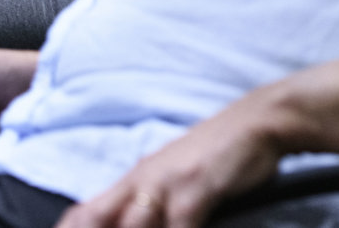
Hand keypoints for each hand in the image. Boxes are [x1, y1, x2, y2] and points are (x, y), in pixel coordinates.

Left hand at [55, 93, 285, 227]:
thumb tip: (126, 220)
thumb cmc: (215, 155)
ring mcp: (166, 184)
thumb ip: (148, 205)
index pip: (83, 215)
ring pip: (130, 227)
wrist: (255, 121)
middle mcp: (141, 182)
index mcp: (132, 181)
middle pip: (92, 220)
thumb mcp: (173, 177)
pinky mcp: (195, 188)